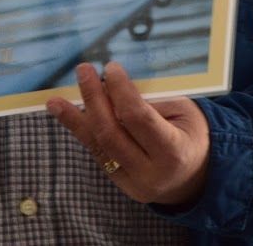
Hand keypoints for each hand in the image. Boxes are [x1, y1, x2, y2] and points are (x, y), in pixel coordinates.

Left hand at [45, 61, 209, 206]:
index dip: (121, 91)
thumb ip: (151, 102)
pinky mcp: (120, 184)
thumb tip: (111, 84)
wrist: (197, 177)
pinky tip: (65, 114)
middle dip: (94, 99)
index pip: (138, 118)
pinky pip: (97, 153)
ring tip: (55, 101)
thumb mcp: (183, 112)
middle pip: (112, 133)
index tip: (111, 67)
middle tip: (83, 71)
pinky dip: (82, 131)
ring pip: (98, 147)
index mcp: (173, 152)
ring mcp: (133, 183)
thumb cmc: (191, 134)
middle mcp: (151, 173)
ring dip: (75, 119)